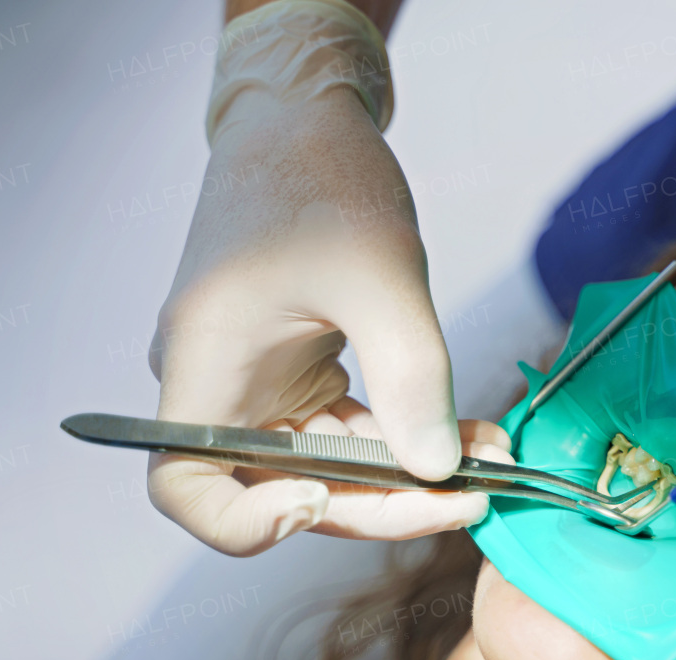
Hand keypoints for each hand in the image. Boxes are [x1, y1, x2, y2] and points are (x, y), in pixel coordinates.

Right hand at [148, 0, 470, 554]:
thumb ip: (411, 377)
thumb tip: (440, 470)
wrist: (305, 119)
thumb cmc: (321, 175)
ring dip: (407, 474)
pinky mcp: (297, 374)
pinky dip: (406, 436)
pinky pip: (349, 432)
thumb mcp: (379, 275)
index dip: (245, 524)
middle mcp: (221, 388)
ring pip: (327, 468)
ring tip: (489, 463)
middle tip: (469, 498)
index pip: (185, 489)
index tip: (320, 505)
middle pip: (283, 491)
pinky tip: (470, 435)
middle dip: (379, 504)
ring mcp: (259, 384)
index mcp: (204, 365)